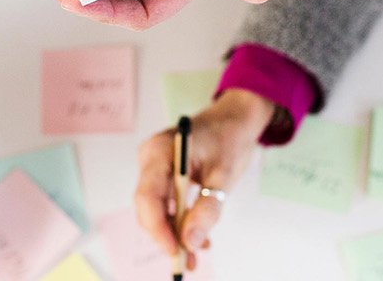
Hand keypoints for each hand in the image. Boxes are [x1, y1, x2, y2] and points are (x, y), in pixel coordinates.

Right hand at [133, 89, 275, 270]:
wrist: (234, 120)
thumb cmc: (229, 137)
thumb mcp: (224, 175)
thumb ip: (208, 208)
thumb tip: (191, 242)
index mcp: (160, 151)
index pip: (147, 196)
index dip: (158, 228)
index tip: (175, 250)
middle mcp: (150, 159)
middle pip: (149, 207)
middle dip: (167, 236)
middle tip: (187, 261)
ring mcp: (154, 168)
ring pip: (157, 210)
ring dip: (175, 234)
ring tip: (195, 255)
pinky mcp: (162, 177)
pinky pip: (166, 205)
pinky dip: (180, 223)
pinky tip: (197, 238)